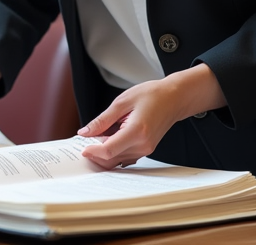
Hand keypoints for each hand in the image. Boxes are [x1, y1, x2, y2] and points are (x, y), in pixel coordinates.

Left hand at [78, 64, 224, 169]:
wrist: (173, 98)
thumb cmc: (152, 95)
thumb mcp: (122, 102)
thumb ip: (102, 120)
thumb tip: (86, 132)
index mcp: (136, 131)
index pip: (109, 150)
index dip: (92, 151)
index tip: (82, 146)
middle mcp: (142, 145)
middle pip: (111, 159)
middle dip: (95, 153)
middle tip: (85, 140)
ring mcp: (145, 150)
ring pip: (117, 160)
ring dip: (103, 152)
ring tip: (97, 135)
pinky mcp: (146, 150)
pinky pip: (125, 157)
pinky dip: (113, 152)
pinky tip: (108, 139)